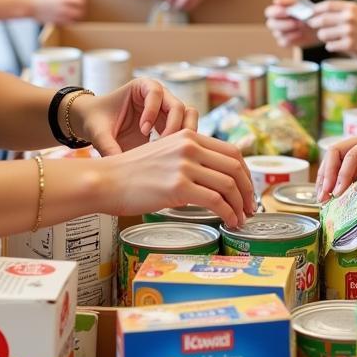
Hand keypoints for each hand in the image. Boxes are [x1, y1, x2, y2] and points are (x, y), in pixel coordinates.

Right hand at [28, 0, 86, 24]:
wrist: (29, 4)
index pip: (81, 1)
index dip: (83, 2)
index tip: (82, 3)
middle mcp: (63, 7)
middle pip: (80, 12)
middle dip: (81, 12)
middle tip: (81, 11)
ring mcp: (59, 15)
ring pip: (74, 20)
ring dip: (76, 19)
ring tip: (75, 17)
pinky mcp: (55, 22)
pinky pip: (66, 25)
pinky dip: (68, 23)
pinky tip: (67, 20)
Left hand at [70, 77, 198, 155]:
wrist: (96, 123)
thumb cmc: (97, 120)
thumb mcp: (98, 132)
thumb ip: (108, 146)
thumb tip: (118, 166)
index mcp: (141, 87)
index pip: (156, 92)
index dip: (152, 111)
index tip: (143, 130)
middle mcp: (159, 96)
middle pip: (178, 105)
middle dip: (174, 126)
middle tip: (163, 145)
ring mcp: (166, 111)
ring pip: (188, 117)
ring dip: (184, 135)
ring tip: (171, 152)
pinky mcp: (169, 126)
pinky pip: (185, 130)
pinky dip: (181, 142)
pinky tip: (170, 157)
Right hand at [99, 129, 255, 228]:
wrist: (106, 180)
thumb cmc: (132, 174)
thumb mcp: (165, 154)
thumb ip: (189, 160)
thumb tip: (214, 180)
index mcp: (188, 135)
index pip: (231, 152)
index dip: (245, 174)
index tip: (247, 190)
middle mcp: (190, 145)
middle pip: (235, 167)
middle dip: (248, 190)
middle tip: (250, 208)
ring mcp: (184, 165)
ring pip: (228, 184)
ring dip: (240, 205)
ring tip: (241, 218)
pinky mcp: (178, 186)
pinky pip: (215, 201)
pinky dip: (228, 213)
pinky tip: (228, 222)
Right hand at [265, 0, 318, 48]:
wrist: (316, 22)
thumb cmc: (305, 9)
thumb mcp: (299, 2)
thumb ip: (288, 0)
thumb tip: (276, 1)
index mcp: (276, 11)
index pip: (269, 12)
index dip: (276, 12)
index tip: (287, 12)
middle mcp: (275, 22)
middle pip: (271, 24)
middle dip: (284, 24)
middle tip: (296, 22)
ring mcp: (279, 33)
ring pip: (277, 34)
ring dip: (290, 31)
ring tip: (301, 26)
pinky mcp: (285, 42)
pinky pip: (283, 42)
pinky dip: (292, 39)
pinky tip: (299, 34)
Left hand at [308, 0, 356, 57]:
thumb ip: (343, 11)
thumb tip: (320, 14)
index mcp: (351, 7)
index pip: (327, 5)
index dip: (316, 9)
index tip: (311, 13)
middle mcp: (348, 18)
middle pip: (321, 20)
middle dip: (314, 24)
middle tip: (314, 26)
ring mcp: (348, 32)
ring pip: (323, 34)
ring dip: (324, 37)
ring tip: (331, 37)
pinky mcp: (349, 45)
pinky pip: (330, 46)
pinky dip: (331, 46)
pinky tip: (338, 45)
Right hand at [315, 127, 356, 203]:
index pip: (352, 154)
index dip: (342, 174)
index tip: (338, 193)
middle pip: (337, 153)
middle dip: (328, 174)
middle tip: (324, 196)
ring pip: (337, 163)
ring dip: (328, 180)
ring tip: (322, 199)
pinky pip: (344, 174)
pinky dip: (336, 185)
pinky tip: (331, 198)